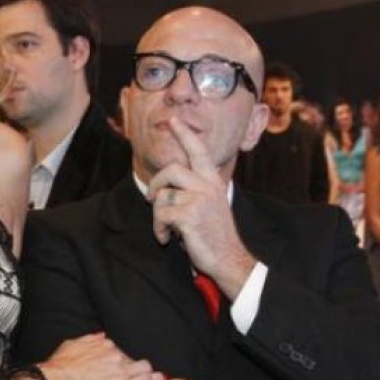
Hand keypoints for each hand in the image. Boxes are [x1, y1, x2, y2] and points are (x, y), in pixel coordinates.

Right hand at [37, 332, 163, 379]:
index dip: (119, 360)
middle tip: (129, 375)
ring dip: (146, 371)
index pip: (118, 350)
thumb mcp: (72, 344)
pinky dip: (153, 379)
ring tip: (152, 376)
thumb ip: (89, 339)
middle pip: (131, 359)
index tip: (117, 366)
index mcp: (104, 344)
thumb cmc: (60, 365)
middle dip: (131, 366)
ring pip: (143, 367)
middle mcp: (115, 354)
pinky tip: (158, 379)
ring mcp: (121, 369)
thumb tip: (101, 335)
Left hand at [147, 117, 255, 298]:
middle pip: (171, 170)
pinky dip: (159, 229)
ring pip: (162, 196)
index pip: (198, 151)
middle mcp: (208, 185)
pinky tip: (168, 238)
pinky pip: (161, 214)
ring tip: (167, 229)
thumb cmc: (214, 233)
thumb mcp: (208, 204)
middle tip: (150, 199)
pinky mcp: (189, 215)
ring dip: (158, 216)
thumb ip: (194, 189)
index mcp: (213, 180)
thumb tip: (166, 185)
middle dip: (155, 184)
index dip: (184, 134)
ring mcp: (199, 199)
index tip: (174, 120)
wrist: (229, 258)